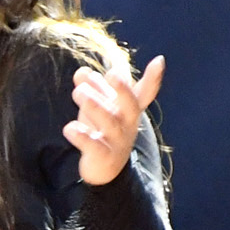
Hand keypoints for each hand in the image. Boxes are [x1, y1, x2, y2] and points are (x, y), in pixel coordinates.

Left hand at [67, 54, 165, 186]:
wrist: (105, 168)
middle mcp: (127, 123)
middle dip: (123, 89)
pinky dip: (82, 137)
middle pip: (130, 105)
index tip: (159, 61)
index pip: (144, 92)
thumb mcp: (99, 106)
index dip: (153, 78)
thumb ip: (92, 88)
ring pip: (110, 124)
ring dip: (95, 107)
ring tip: (78, 92)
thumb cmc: (104, 129)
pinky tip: (69, 127)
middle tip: (112, 74)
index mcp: (130, 108)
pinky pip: (94, 146)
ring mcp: (117, 141)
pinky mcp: (102, 157)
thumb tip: (81, 72)